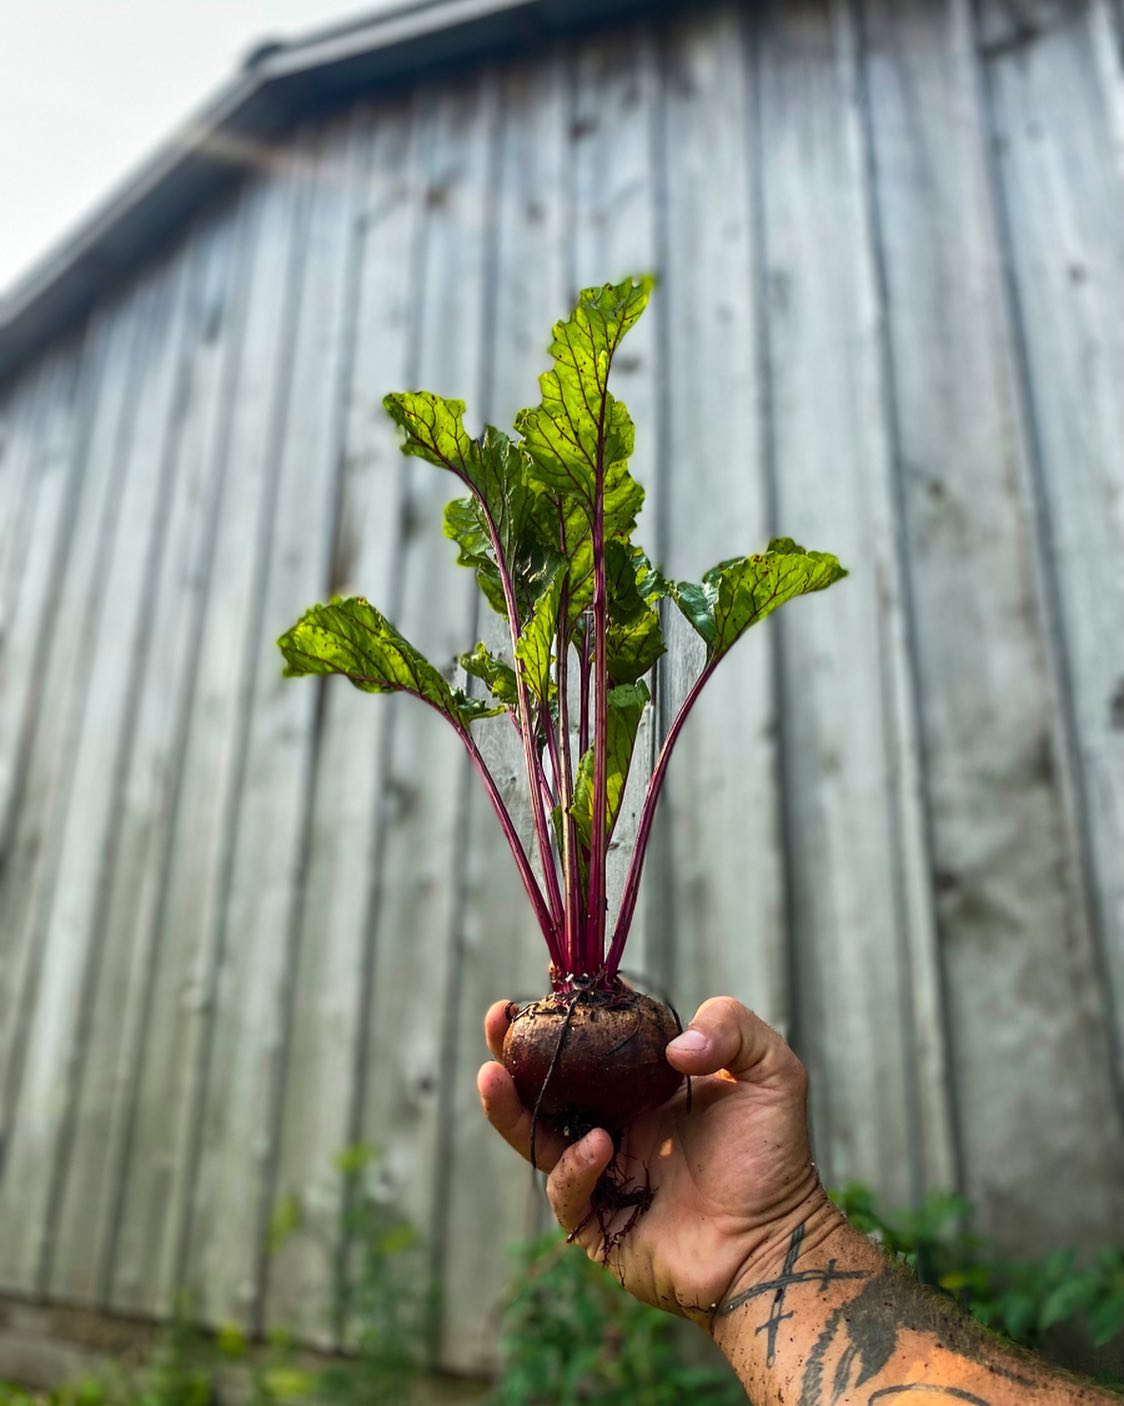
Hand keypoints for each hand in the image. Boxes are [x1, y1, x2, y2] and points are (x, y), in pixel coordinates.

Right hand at [477, 995, 837, 1324]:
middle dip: (515, 1053)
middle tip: (499, 1021)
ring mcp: (603, 1174)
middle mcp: (616, 1124)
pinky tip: (597, 1144)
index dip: (565, 1016)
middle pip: (549, 1085)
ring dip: (510, 1107)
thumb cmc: (775, 1158)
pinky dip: (573, 1165)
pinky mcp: (597, 1223)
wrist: (776, 1242)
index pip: (593, 1043)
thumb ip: (731, 1027)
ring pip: (537, 1136)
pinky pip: (566, 1189)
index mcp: (645, 1087)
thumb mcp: (771, 1070)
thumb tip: (673, 1047)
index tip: (545, 984)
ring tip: (493, 1076)